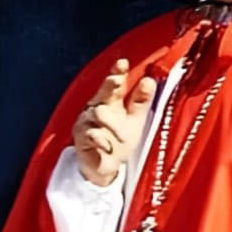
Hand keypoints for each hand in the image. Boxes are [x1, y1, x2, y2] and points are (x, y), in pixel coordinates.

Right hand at [72, 59, 155, 186]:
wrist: (105, 168)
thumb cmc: (119, 140)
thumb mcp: (134, 121)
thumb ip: (140, 102)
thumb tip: (150, 80)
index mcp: (109, 101)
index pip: (114, 84)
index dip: (117, 72)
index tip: (123, 62)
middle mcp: (96, 108)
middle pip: (102, 93)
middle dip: (109, 85)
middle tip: (116, 80)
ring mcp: (86, 123)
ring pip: (98, 114)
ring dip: (112, 124)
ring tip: (124, 135)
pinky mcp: (81, 139)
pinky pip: (90, 135)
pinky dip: (100, 140)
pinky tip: (107, 146)